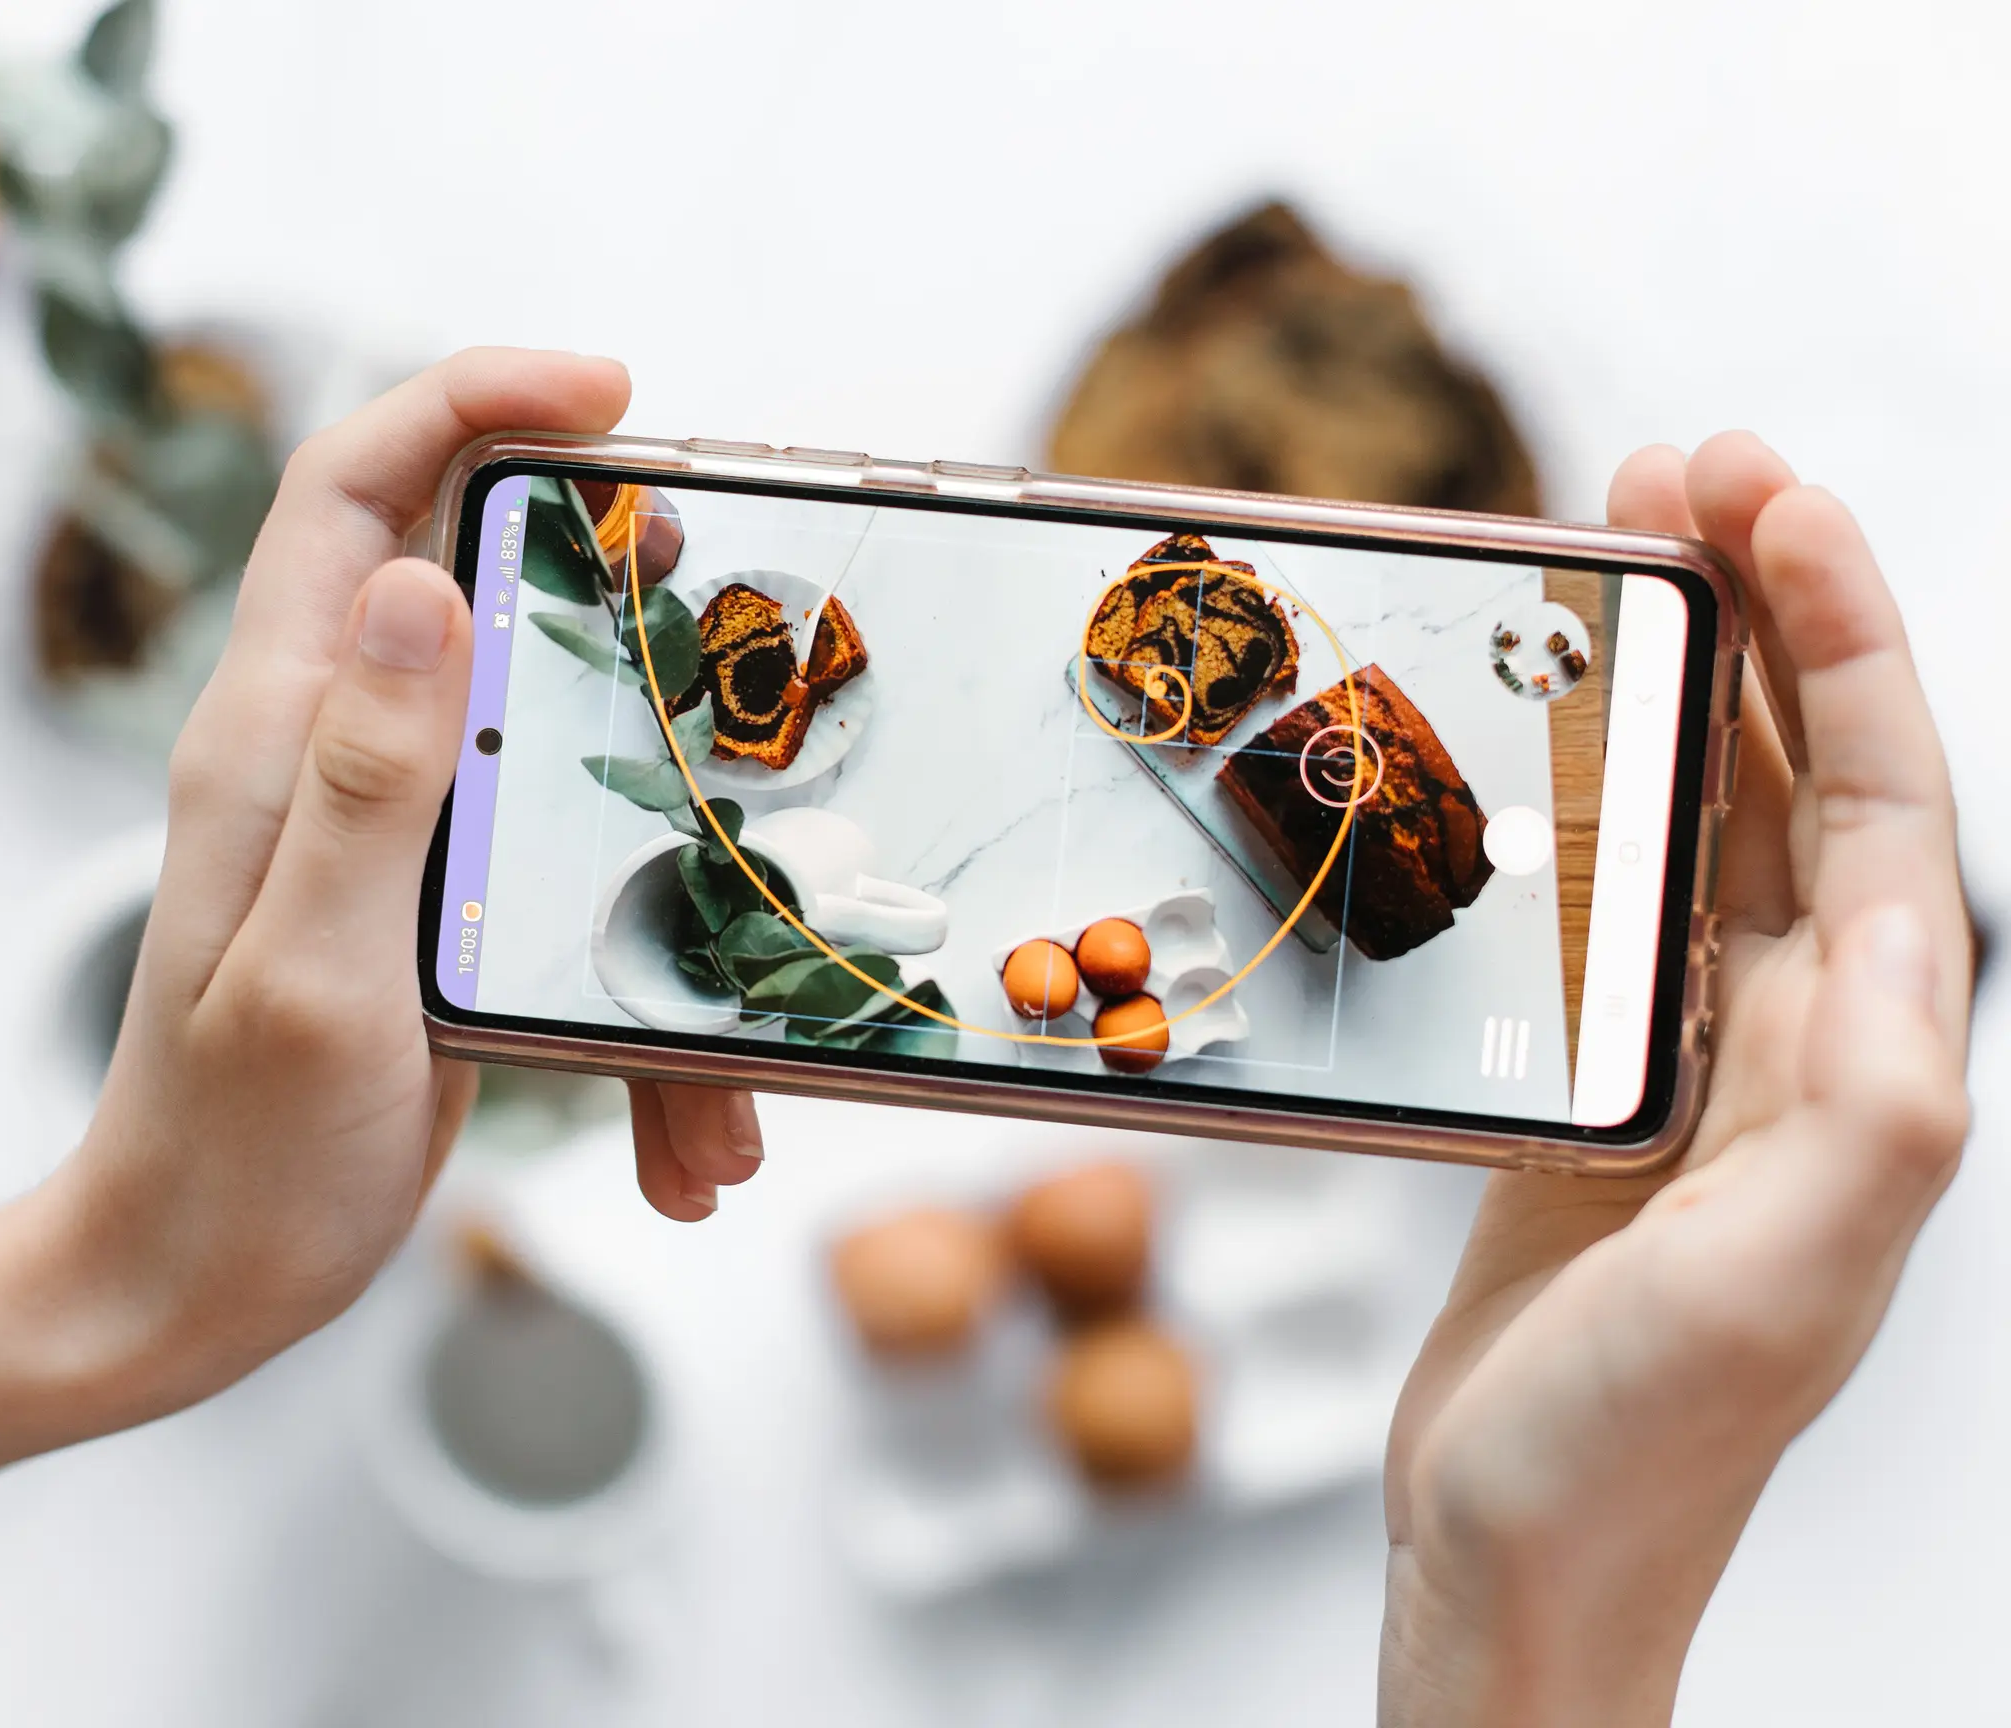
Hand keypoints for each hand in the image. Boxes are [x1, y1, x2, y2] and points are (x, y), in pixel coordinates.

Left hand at [0, 351, 764, 1537]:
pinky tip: (688, 1140)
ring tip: (721, 1048)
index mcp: (277, 736)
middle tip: (720, 628)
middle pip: (477, 584)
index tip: (612, 396)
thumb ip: (367, 779)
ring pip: (558, 756)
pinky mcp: (443, 905)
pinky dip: (651, 1006)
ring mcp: (395, 828)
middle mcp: (336, 753)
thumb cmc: (231, 1157)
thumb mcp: (316, 973)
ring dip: (663, 875)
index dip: (470, 402)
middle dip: (615, 602)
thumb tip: (427, 580)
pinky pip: (575, 889)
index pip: (352, 494)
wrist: (189, 1287)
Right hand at [1379, 435, 1974, 1725]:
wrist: (1521, 1556)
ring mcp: (1703, 1060)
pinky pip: (1623, 894)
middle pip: (1808, 777)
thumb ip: (1867, 1107)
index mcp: (1868, 1066)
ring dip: (1682, 681)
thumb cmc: (1634, 1448)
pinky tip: (1550, 744)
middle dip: (1764, 610)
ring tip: (1617, 556)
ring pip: (1715, 819)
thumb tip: (1902, 929)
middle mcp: (1807, 1043)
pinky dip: (1598, 792)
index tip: (1764, 501)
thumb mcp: (1772, 1286)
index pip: (1888, 803)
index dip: (1839, 639)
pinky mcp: (1605, 1087)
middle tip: (1678, 470)